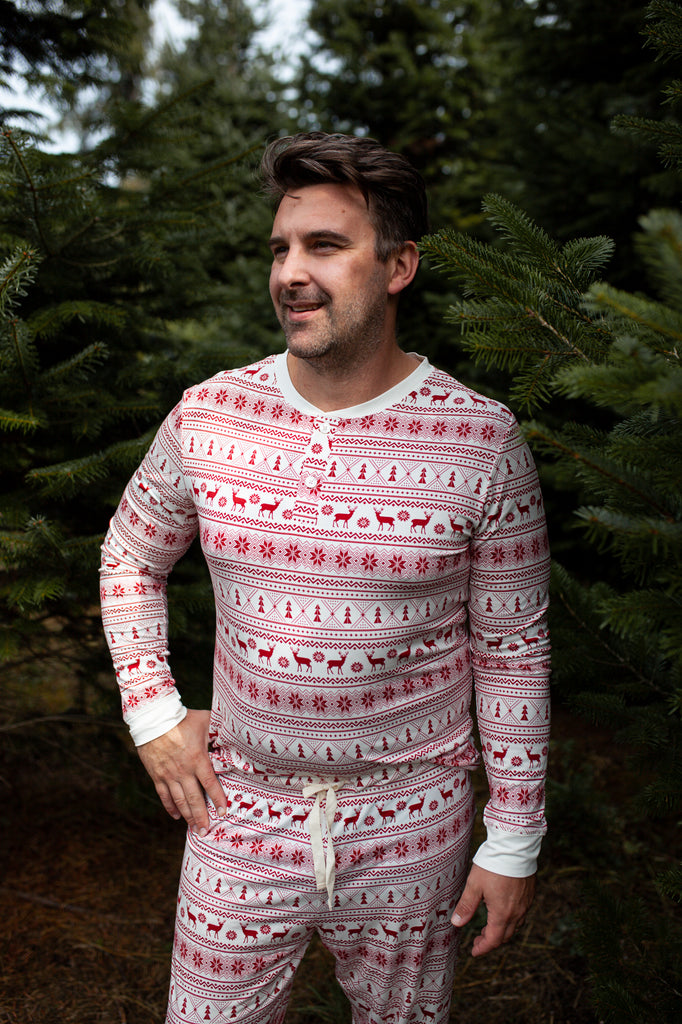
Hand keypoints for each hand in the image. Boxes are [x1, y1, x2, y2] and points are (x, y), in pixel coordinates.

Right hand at [136, 708, 226, 834]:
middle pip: (194, 798)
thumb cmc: (182, 719)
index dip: (217, 799)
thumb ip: (218, 732)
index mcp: (197, 759)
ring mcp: (169, 775)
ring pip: (180, 800)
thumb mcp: (205, 722)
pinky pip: (164, 795)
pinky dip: (170, 807)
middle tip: (207, 831)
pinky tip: (177, 816)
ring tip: (195, 828)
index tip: (223, 812)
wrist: (153, 719)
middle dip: (202, 816)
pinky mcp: (157, 775)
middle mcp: (183, 770)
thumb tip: (233, 735)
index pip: (210, 783)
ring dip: (188, 816)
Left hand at [451, 863, 534, 956]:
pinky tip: (503, 911)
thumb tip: (456, 923)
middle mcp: (517, 913)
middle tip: (478, 939)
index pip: (493, 940)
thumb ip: (466, 905)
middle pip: (505, 936)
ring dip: (502, 931)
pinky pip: (522, 914)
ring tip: (489, 927)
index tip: (474, 951)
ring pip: (515, 926)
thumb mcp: (475, 885)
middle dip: (491, 940)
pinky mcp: (530, 894)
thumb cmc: (493, 865)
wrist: (515, 848)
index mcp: (502, 914)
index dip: (483, 948)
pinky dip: (511, 919)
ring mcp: (525, 904)